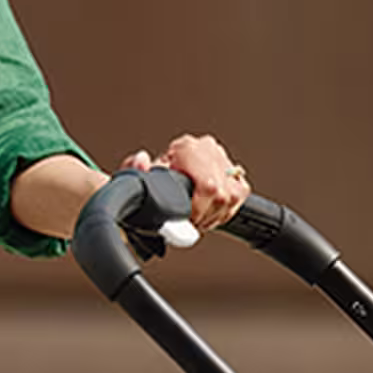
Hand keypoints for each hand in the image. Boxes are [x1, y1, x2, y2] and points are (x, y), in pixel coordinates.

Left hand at [120, 134, 249, 233]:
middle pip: (221, 195)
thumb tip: (141, 162)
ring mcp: (223, 160)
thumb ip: (134, 169)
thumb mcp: (140, 174)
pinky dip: (225, 210)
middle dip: (205, 216)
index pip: (208, 186)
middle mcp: (208, 150)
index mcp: (187, 149)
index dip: (198, 209)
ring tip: (199, 219)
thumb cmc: (155, 174)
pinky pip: (238, 196)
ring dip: (215, 215)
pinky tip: (211, 213)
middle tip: (191, 224)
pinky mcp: (235, 172)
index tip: (188, 220)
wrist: (165, 168)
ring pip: (232, 197)